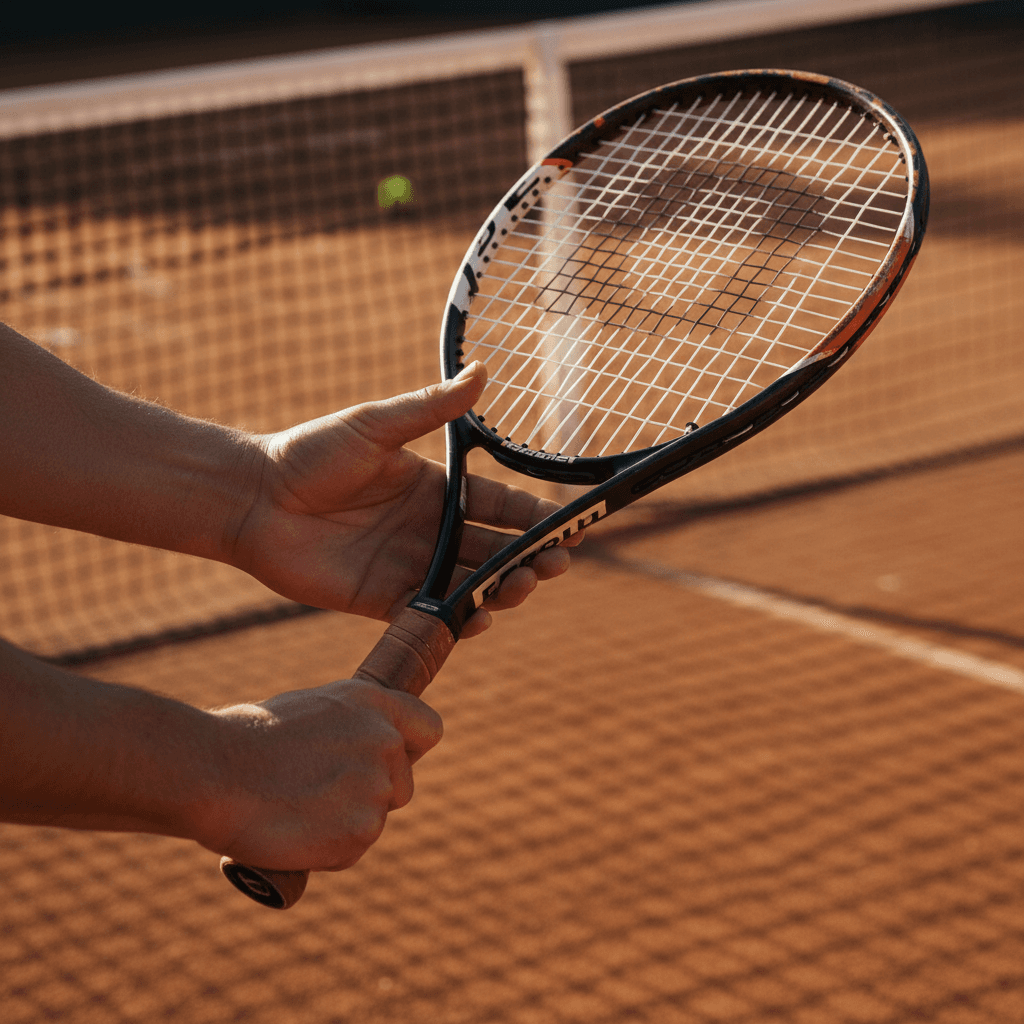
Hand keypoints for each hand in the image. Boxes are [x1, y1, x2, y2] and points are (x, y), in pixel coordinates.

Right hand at [201, 679, 442, 870]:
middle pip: (402, 786)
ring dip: (342, 824)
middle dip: (370, 796)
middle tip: (318, 795)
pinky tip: (292, 831)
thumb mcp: (310, 711)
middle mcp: (385, 741)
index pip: (429, 729)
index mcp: (373, 703)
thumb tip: (360, 749)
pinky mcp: (362, 831)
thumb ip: (349, 728)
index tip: (390, 762)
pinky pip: (351, 851)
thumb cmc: (246, 739)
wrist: (214, 772)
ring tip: (294, 808)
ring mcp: (376, 788)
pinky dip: (326, 851)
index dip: (410, 749)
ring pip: (373, 820)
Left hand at [229, 363, 578, 637]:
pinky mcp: (381, 599)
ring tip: (525, 586)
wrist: (254, 497)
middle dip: (529, 557)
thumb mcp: (376, 425)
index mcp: (433, 488)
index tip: (568, 525)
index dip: (532, 515)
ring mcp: (407, 566)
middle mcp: (427, 530)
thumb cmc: (310, 453)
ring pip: (469, 583)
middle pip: (492, 548)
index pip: (496, 503)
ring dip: (502, 588)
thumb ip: (430, 409)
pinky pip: (429, 614)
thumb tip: (483, 371)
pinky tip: (482, 617)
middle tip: (556, 563)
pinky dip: (458, 620)